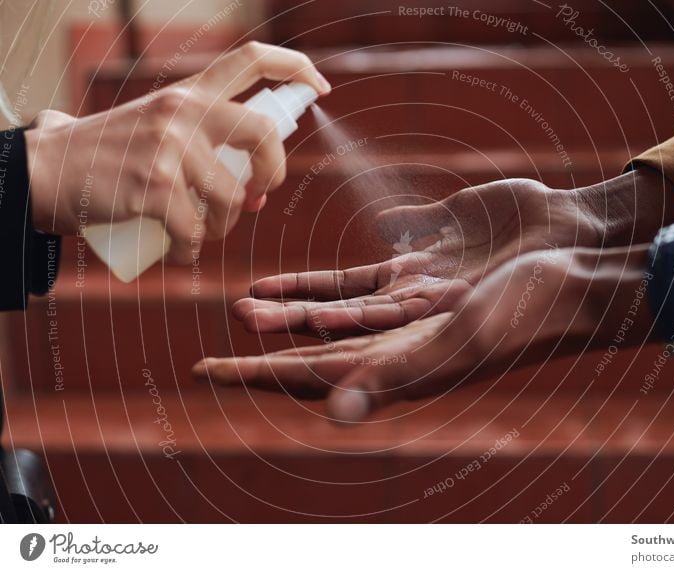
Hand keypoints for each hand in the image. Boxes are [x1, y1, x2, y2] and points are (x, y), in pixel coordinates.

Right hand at [25, 42, 330, 263]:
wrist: (44, 172)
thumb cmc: (110, 158)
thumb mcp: (159, 132)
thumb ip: (206, 149)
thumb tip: (255, 193)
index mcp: (188, 93)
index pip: (252, 59)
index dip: (296, 68)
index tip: (321, 87)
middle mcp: (183, 110)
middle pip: (262, 132)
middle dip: (275, 170)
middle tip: (260, 194)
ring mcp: (169, 147)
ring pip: (231, 198)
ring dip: (223, 226)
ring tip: (200, 231)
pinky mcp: (154, 185)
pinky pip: (197, 230)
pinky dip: (192, 250)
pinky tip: (179, 249)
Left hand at [195, 244, 656, 421]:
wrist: (577, 278)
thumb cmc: (527, 315)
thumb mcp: (461, 343)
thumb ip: (397, 374)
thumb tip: (333, 412)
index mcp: (400, 366)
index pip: (311, 373)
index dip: (257, 373)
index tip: (208, 370)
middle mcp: (399, 344)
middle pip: (312, 350)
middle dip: (262, 350)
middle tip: (213, 351)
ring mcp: (410, 310)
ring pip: (331, 315)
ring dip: (287, 315)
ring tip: (245, 306)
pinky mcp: (425, 276)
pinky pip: (364, 282)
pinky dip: (328, 283)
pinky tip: (308, 283)